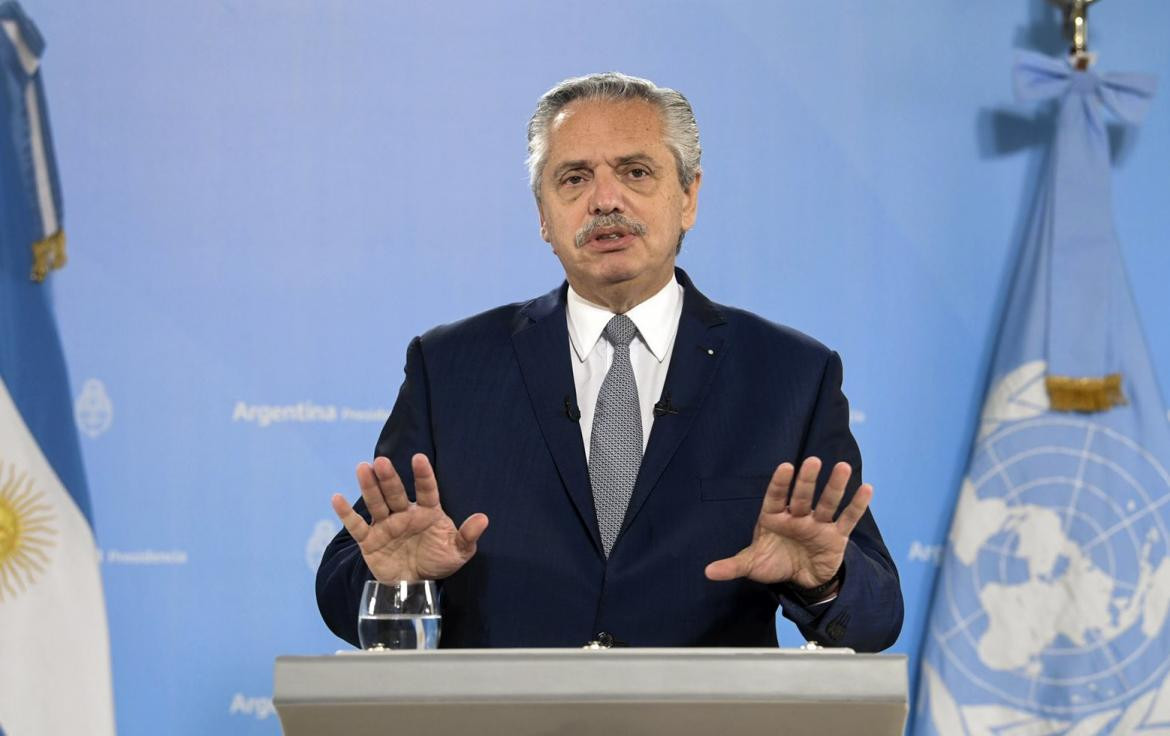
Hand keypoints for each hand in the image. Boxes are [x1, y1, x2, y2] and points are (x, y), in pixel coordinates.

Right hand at [331, 454, 488, 582]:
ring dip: (369, 487)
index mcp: (428, 512)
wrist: (416, 586)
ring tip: (363, 468)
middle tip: (381, 461)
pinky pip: (357, 527)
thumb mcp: (458, 552)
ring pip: (376, 503)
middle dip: (389, 478)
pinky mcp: (370, 541)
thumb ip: (468, 535)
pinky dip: (345, 514)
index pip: (427, 490)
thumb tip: (484, 518)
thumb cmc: (438, 561)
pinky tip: (336, 498)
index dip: (423, 475)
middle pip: (396, 493)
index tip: (419, 458)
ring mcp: (386, 525)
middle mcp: (405, 514)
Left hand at [704, 457, 871, 589]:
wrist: (799, 580)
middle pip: (803, 496)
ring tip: (843, 467)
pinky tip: (866, 488)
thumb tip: (707, 572)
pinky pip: (847, 519)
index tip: (785, 467)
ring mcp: (817, 525)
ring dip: (835, 487)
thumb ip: (732, 566)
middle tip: (812, 462)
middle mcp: (797, 517)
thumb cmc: (773, 562)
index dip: (780, 484)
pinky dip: (856, 506)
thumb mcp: (752, 564)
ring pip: (827, 503)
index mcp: (774, 517)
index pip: (776, 497)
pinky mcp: (835, 536)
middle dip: (807, 481)